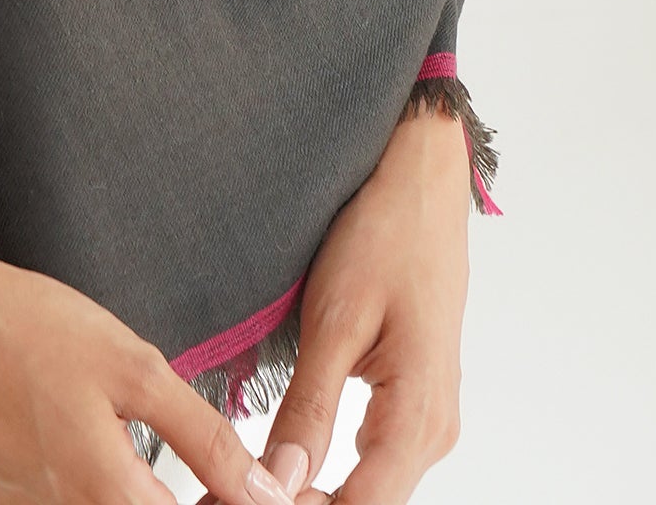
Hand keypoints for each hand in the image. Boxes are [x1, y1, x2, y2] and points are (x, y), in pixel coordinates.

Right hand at [0, 238, 300, 504]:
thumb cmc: (20, 326)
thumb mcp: (133, 366)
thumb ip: (204, 436)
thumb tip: (262, 490)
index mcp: (106, 494)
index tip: (247, 488)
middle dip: (181, 502)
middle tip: (211, 479)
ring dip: (133, 499)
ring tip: (151, 463)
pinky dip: (87, 493)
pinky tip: (93, 457)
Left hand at [258, 106, 471, 503]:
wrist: (422, 183)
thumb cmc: (384, 235)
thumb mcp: (335, 319)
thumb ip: (308, 407)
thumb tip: (277, 481)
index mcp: (419, 417)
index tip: (237, 500)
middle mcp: (433, 432)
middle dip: (296, 504)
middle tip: (222, 496)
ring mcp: (428, 420)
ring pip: (369, 491)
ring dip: (310, 496)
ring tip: (242, 486)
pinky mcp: (414, 404)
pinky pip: (374, 462)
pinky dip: (329, 474)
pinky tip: (283, 467)